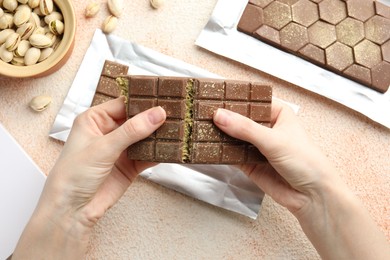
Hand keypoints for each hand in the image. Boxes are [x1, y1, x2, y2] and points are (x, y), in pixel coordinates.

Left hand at [13, 97, 165, 258]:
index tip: (162, 99)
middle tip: (175, 113)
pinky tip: (171, 149)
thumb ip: (132, 130)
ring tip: (178, 129)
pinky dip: (159, 153)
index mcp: (95, 120)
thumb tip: (156, 114)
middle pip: (137, 119)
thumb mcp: (102, 148)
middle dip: (154, 118)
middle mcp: (108, 132)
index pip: (123, 104)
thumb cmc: (72, 176)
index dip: (142, 102)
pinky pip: (148, 155)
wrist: (72, 211)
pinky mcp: (130, 166)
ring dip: (159, 135)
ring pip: (145, 137)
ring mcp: (120, 149)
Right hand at [213, 99, 389, 258]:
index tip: (214, 97)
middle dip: (223, 117)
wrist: (312, 196)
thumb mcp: (274, 140)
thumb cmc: (307, 162)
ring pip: (233, 136)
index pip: (251, 101)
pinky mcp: (248, 163)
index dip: (234, 99)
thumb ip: (245, 128)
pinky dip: (220, 151)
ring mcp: (256, 146)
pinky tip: (208, 146)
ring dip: (219, 134)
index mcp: (277, 113)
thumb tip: (220, 116)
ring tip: (200, 126)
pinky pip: (230, 154)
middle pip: (239, 119)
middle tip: (202, 112)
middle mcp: (265, 128)